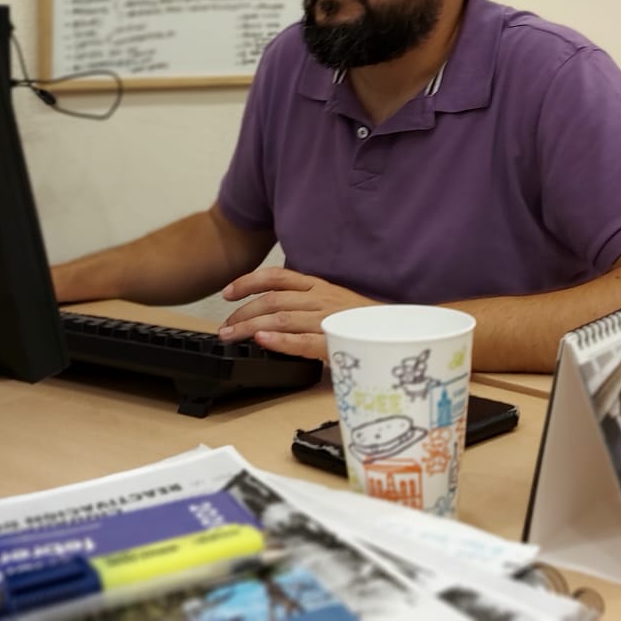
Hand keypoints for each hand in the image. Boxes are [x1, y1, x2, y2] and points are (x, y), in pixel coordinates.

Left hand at [218, 267, 373, 359]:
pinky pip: (303, 341)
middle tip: (224, 328)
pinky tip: (262, 341)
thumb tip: (269, 309)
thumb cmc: (361, 321)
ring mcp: (327, 320)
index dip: (248, 282)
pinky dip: (280, 340)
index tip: (227, 293)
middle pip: (273, 300)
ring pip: (282, 319)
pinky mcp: (334, 343)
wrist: (397, 333)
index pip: (277, 277)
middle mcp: (320, 299)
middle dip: (242, 313)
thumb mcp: (331, 302)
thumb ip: (304, 301)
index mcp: (318, 286)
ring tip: (232, 336)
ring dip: (251, 327)